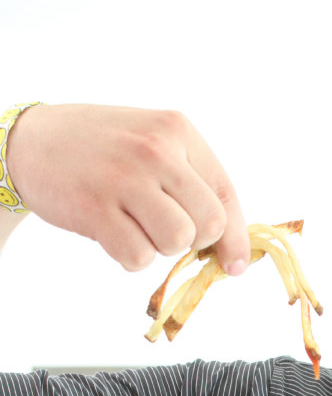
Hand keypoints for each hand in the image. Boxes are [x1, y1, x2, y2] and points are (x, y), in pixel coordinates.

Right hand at [6, 103, 250, 273]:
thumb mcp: (151, 143)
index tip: (235, 265)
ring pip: (177, 241)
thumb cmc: (102, 150)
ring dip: (159, 248)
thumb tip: (230, 247)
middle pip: (209, 224)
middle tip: (164, 230)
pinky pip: (138, 256)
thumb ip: (190, 182)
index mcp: (176, 130)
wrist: (30, 142)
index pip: (225, 194)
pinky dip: (130, 257)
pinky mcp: (96, 208)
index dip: (236, 238)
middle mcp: (155, 149)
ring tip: (135, 226)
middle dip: (193, 241)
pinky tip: (113, 233)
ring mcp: (125, 177)